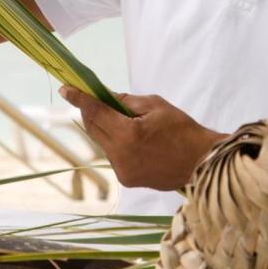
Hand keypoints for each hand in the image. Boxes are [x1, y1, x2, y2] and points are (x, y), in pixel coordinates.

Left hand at [58, 86, 226, 190]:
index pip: (95, 112)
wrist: (201, 163)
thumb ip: (126, 101)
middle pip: (94, 128)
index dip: (79, 99)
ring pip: (102, 142)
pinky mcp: (127, 180)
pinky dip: (115, 142)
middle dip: (90, 111)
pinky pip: (113, 155)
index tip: (66, 89)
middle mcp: (121, 156)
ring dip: (104, 127)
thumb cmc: (183, 130)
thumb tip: (105, 96)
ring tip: (121, 118)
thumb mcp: (155, 105)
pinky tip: (131, 137)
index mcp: (128, 134)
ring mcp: (122, 171)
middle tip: (89, 97)